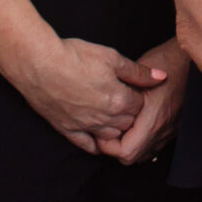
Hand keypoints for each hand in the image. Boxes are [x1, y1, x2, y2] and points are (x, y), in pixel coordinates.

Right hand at [13, 37, 159, 153]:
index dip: (140, 96)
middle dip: (130, 113)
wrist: (40, 64)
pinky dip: (94, 145)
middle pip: (128, 123)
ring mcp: (85, 126)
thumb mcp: (112, 57)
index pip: (140, 106)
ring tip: (114, 116)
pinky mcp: (67, 129)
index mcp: (119, 100)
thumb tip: (161, 77)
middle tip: (126, 101)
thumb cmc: (75, 57)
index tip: (135, 88)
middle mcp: (105, 118)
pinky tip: (98, 142)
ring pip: (110, 136)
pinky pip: (85, 144)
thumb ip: (138, 72)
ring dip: (116, 128)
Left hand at [104, 38, 191, 164]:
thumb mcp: (138, 74)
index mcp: (154, 119)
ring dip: (129, 145)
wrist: (192, 59)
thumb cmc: (167, 61)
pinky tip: (135, 124)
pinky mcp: (174, 127)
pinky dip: (141, 141)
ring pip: (143, 154)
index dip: (108, 145)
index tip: (102, 130)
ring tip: (121, 127)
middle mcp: (163, 130)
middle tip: (108, 128)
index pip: (125, 152)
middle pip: (132, 157)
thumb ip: (121, 95)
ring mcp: (170, 130)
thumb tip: (102, 108)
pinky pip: (153, 145)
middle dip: (116, 147)